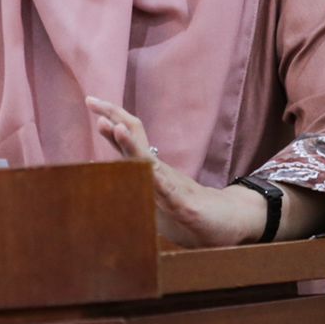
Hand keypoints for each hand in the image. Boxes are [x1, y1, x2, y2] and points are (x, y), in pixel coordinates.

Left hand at [86, 96, 266, 247]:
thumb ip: (141, 187)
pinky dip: (154, 177)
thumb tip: (113, 180)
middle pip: (136, 138)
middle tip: (92, 100)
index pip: (130, 139)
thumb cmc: (193, 213)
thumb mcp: (160, 200)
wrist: (233, 222)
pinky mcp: (184, 204)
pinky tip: (146, 169)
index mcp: (153, 170)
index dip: (111, 121)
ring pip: (148, 161)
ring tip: (112, 126)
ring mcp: (172, 186)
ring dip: (130, 144)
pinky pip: (166, 189)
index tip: (91, 101)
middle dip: (114, 117)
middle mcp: (161, 172)